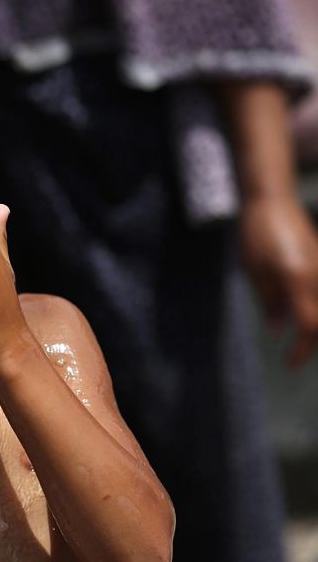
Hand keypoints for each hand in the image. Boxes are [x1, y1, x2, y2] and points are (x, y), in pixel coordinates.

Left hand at [242, 194, 317, 367]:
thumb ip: (269, 303)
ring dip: (315, 329)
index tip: (288, 365)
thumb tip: (279, 332)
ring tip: (298, 343)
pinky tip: (301, 318)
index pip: (308, 326)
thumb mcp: (255, 271)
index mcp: (297, 280)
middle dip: (311, 344)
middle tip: (293, 358)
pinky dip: (315, 311)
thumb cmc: (256, 234)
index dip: (301, 350)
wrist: (272, 202)